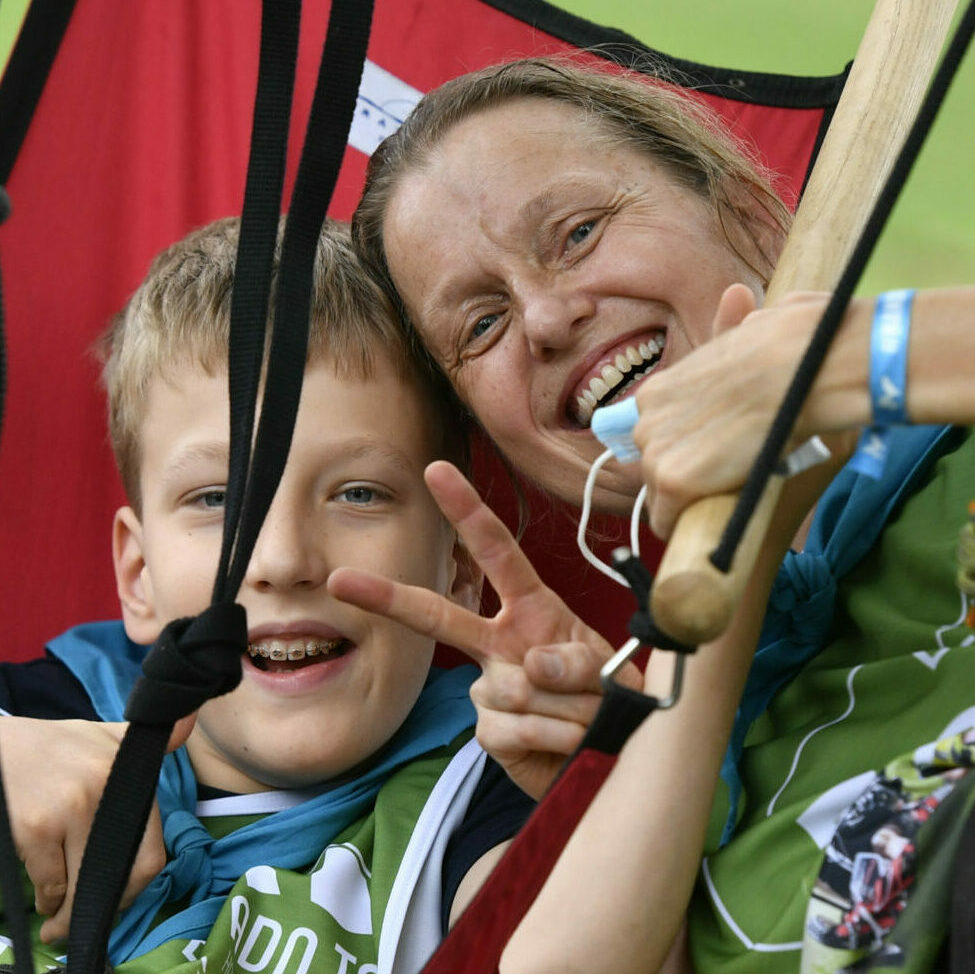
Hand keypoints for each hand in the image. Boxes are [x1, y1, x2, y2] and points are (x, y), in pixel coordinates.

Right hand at [0, 714, 193, 941]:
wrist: (2, 745)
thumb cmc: (59, 745)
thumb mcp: (110, 737)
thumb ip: (151, 744)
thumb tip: (189, 721)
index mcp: (130, 775)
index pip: (151, 853)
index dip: (136, 888)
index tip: (120, 899)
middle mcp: (108, 792)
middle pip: (117, 876)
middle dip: (102, 908)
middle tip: (86, 920)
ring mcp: (72, 810)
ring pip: (80, 887)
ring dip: (68, 911)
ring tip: (58, 916)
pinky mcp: (36, 828)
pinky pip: (49, 885)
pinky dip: (46, 900)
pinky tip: (44, 899)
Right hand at [328, 460, 641, 799]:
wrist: (610, 752)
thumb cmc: (607, 693)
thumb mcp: (606, 665)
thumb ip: (576, 659)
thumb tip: (530, 664)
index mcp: (530, 608)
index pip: (498, 553)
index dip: (468, 511)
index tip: (437, 471)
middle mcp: (501, 642)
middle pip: (439, 616)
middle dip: (388, 598)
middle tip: (340, 579)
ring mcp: (491, 686)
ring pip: (509, 690)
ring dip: (562, 708)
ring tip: (584, 715)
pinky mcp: (489, 729)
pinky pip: (511, 728)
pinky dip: (549, 736)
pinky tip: (564, 741)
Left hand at [634, 286, 853, 537]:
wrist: (811, 368)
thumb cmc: (794, 349)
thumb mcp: (751, 331)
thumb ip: (732, 327)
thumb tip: (736, 296)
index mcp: (659, 389)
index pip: (657, 436)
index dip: (686, 450)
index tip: (712, 457)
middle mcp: (646, 418)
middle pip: (654, 466)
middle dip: (685, 475)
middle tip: (728, 475)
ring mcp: (656, 449)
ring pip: (660, 494)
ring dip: (690, 500)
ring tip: (732, 490)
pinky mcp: (672, 479)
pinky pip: (666, 521)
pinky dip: (688, 527)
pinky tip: (714, 520)